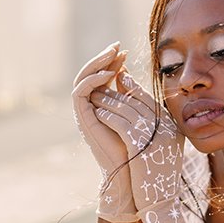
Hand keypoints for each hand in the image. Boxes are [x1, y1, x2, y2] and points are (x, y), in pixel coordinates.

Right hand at [72, 43, 137, 222]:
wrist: (133, 176)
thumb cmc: (143, 151)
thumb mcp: (143, 117)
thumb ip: (136, 98)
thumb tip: (134, 76)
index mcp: (105, 106)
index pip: (104, 77)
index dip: (113, 62)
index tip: (126, 52)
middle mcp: (92, 107)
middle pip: (92, 74)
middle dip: (104, 58)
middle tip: (117, 47)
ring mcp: (86, 113)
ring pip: (84, 79)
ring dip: (97, 64)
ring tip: (113, 55)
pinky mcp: (82, 118)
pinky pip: (81, 91)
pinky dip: (93, 80)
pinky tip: (108, 73)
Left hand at [91, 70, 190, 222]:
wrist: (160, 203)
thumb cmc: (158, 178)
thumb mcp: (162, 149)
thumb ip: (155, 128)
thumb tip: (138, 107)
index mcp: (173, 127)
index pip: (150, 100)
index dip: (133, 88)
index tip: (119, 80)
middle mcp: (167, 128)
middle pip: (138, 101)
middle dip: (117, 91)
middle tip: (102, 85)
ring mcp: (155, 136)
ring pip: (127, 109)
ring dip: (109, 101)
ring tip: (95, 96)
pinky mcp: (141, 145)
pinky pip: (121, 123)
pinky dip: (108, 116)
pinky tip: (99, 114)